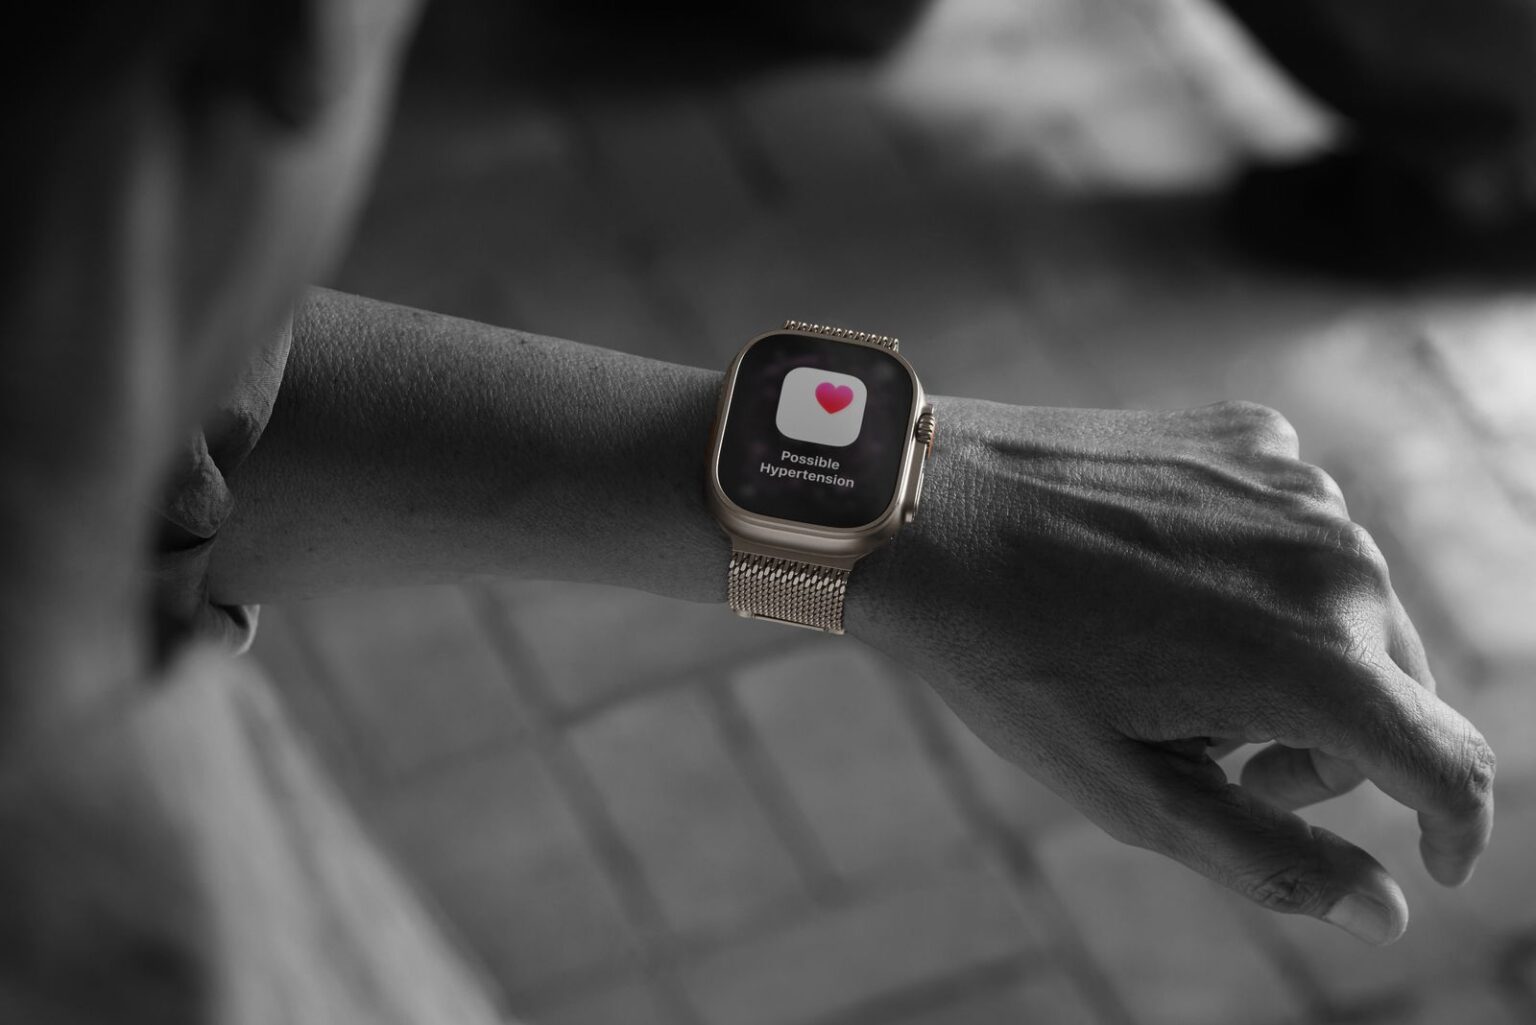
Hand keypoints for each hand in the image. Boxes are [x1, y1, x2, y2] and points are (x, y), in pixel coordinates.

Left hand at [848, 398, 1494, 944]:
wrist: (924, 508)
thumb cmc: (1014, 661)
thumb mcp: (1130, 790)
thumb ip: (1270, 858)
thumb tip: (1390, 909)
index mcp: (1316, 662)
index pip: (1451, 764)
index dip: (1458, 826)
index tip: (1435, 860)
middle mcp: (1336, 560)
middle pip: (1391, 689)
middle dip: (1329, 745)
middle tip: (1214, 753)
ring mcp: (1298, 483)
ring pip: (1347, 606)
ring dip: (1292, 654)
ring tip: (1170, 662)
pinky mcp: (1254, 436)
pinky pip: (1296, 529)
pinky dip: (1258, 573)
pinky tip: (1163, 579)